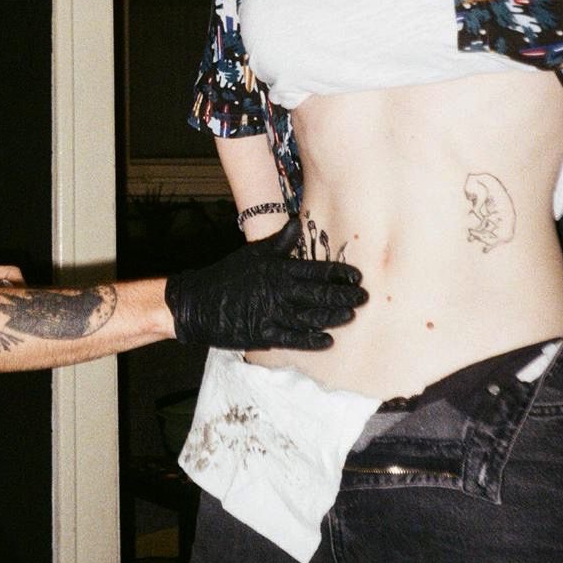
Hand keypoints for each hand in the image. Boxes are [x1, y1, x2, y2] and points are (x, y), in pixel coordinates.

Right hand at [165, 219, 366, 351]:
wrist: (198, 303)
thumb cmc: (228, 276)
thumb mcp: (253, 253)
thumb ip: (279, 241)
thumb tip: (296, 221)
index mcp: (277, 269)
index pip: (316, 270)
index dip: (339, 274)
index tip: (357, 276)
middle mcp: (278, 291)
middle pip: (319, 294)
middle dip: (344, 295)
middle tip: (364, 297)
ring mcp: (271, 314)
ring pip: (311, 317)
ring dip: (333, 317)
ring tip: (351, 316)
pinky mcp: (263, 334)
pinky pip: (294, 339)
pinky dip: (312, 340)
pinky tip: (328, 340)